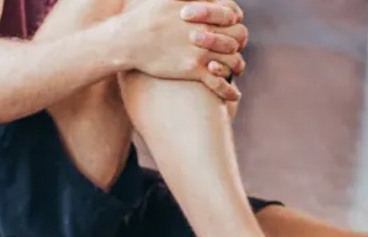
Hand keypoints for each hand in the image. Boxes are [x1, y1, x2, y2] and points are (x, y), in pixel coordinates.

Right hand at [119, 0, 246, 99]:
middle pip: (238, 37)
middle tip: (235, 50)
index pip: (232, 13)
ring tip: (236, 72)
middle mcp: (206, 29)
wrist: (128, 39)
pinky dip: (229, 90)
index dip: (235, 20)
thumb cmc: (144, 16)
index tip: (233, 26)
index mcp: (202, 10)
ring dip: (237, 67)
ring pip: (233, 60)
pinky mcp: (193, 69)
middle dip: (239, 44)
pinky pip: (219, 81)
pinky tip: (234, 96)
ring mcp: (201, 49)